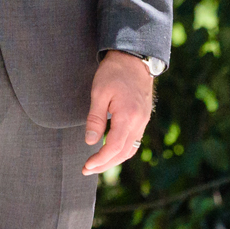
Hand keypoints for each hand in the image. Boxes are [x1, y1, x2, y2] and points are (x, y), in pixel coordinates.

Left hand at [82, 50, 154, 175]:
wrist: (134, 59)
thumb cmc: (114, 72)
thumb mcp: (99, 92)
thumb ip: (95, 118)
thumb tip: (90, 141)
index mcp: (128, 117)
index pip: (114, 147)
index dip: (100, 160)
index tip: (87, 166)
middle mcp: (139, 123)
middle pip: (123, 153)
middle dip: (105, 164)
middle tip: (87, 169)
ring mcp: (143, 121)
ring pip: (130, 149)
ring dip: (114, 159)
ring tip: (97, 164)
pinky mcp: (143, 118)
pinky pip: (134, 141)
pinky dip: (122, 150)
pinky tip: (111, 151)